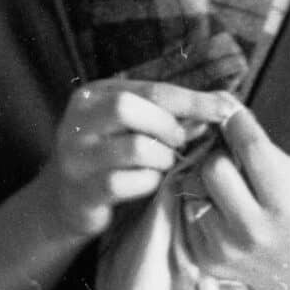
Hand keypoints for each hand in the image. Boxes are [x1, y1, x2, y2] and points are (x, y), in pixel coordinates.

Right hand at [39, 80, 235, 242]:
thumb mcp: (129, 126)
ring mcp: (76, 157)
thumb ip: (165, 113)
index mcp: (93, 95)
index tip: (226, 108)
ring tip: (166, 163)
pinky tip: (150, 184)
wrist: (64, 202)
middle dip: (168, 126)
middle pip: (129, 108)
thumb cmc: (109, 157)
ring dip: (162, 158)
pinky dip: (148, 183)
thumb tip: (221, 106)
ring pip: (133, 147)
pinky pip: (125, 183)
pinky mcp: (82, 191)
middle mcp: (78, 121)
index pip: (150, 88)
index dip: (192, 99)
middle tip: (182, 142)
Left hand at [177, 106, 289, 289]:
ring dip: (205, 180)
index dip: (237, 122)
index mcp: (283, 203)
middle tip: (229, 156)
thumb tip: (225, 108)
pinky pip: (188, 212)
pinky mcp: (204, 258)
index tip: (230, 110)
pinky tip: (220, 209)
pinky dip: (200, 203)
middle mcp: (252, 228)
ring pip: (193, 188)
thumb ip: (260, 149)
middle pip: (213, 167)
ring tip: (225, 186)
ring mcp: (224, 246)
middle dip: (219, 154)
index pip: (250, 147)